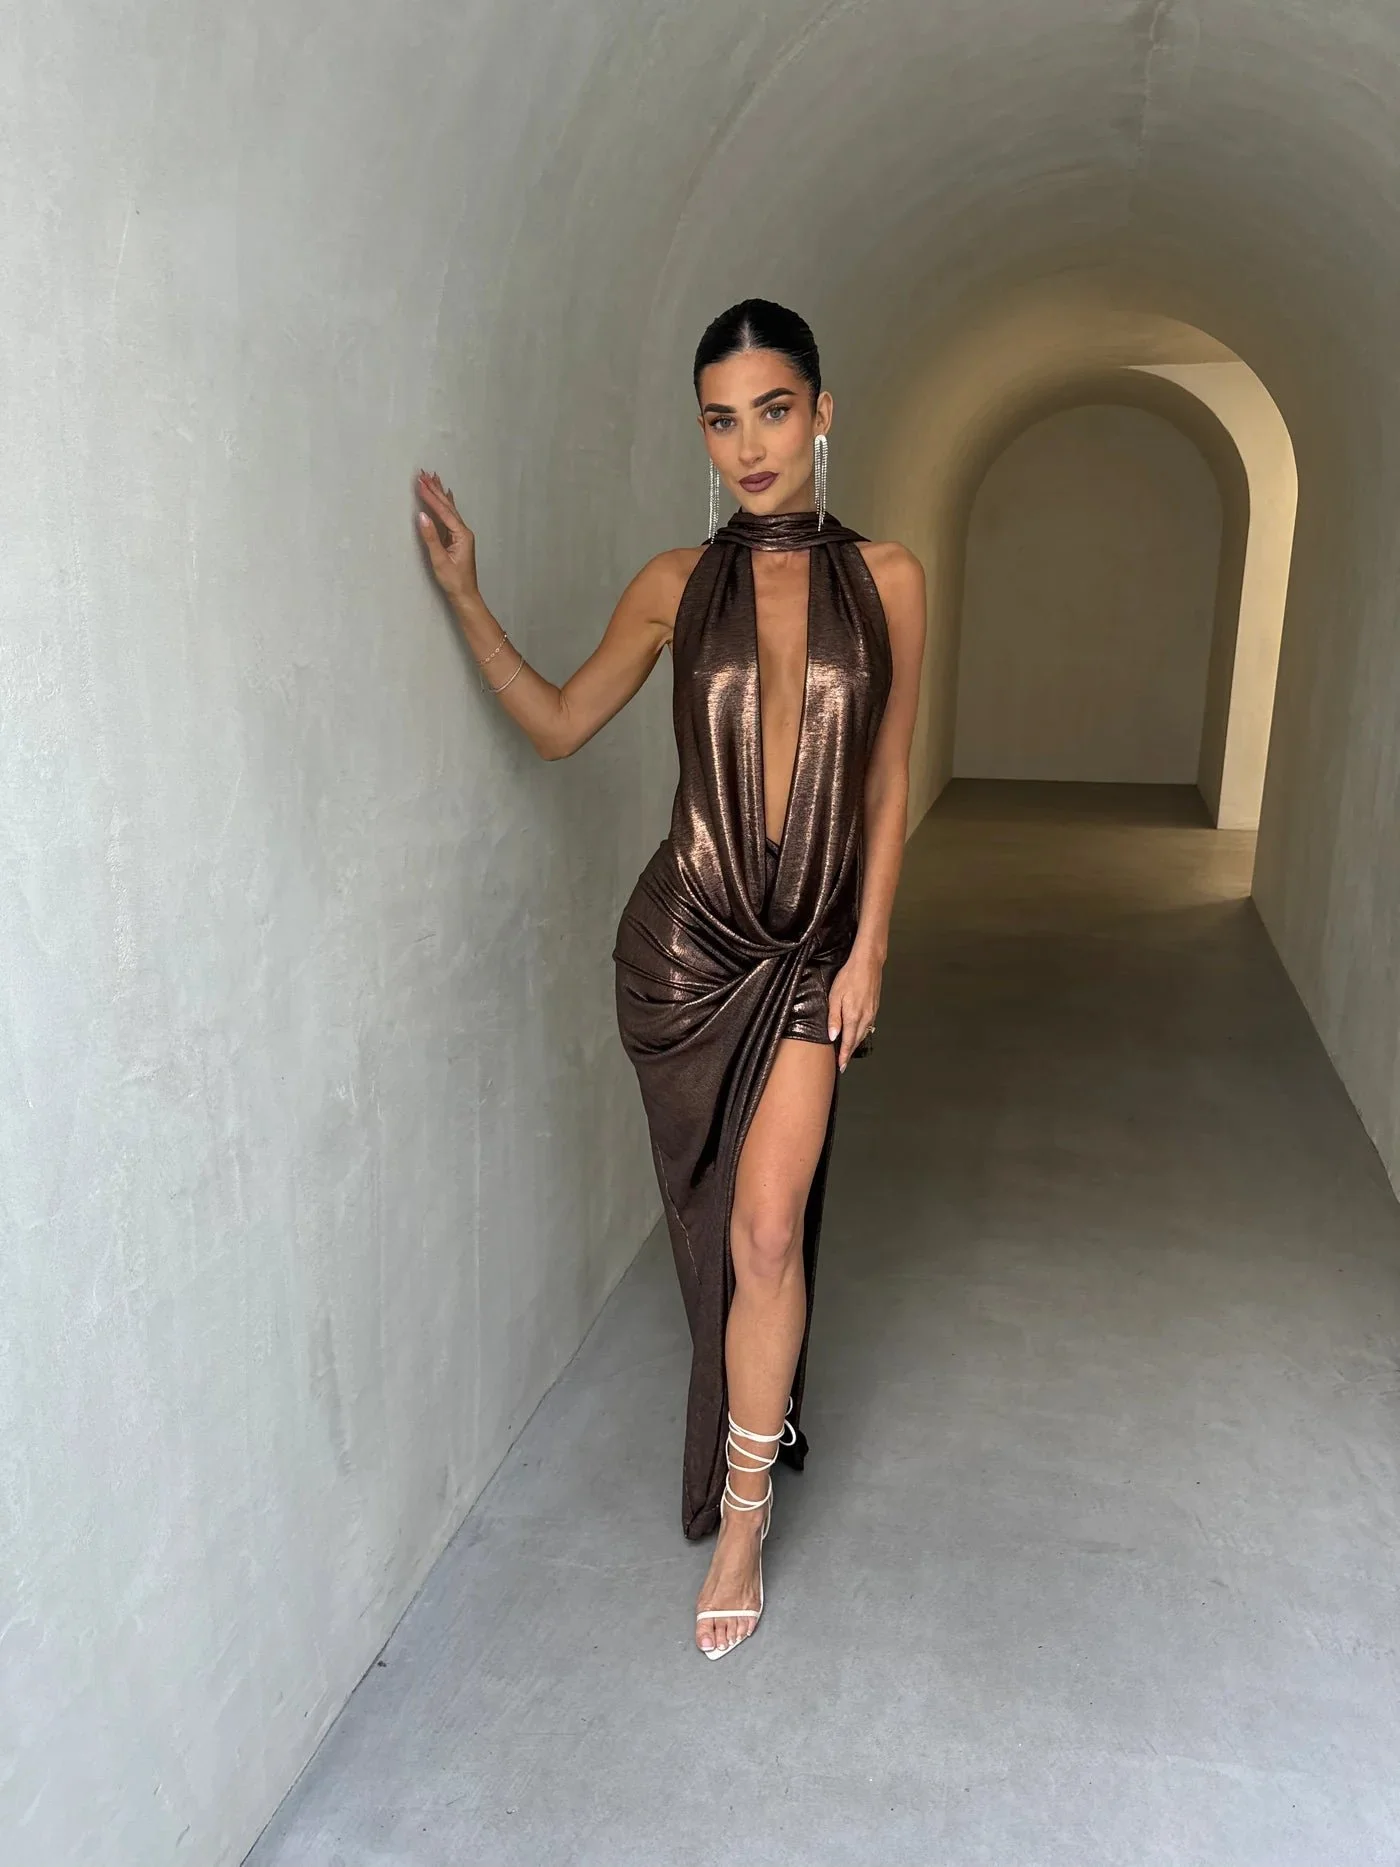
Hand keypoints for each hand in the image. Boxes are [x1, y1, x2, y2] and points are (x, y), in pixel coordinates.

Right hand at [415, 469, 480, 610]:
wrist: (465, 595)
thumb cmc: (454, 581)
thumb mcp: (439, 560)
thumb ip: (431, 537)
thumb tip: (422, 516)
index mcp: (462, 534)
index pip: (443, 511)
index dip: (430, 497)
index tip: (419, 483)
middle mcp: (464, 531)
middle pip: (447, 506)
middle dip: (435, 489)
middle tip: (423, 473)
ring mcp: (461, 535)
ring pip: (449, 509)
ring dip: (439, 493)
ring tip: (432, 478)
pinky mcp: (457, 539)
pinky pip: (450, 516)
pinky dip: (445, 504)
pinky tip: (447, 496)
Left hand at [827, 944, 880, 1072]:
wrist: (868, 964)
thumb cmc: (849, 977)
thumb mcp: (835, 996)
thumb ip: (834, 1018)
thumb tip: (833, 1036)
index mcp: (853, 1017)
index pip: (848, 1042)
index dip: (844, 1055)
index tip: (840, 1066)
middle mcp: (865, 1018)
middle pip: (856, 1041)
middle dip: (849, 1053)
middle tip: (842, 1063)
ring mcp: (872, 1014)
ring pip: (863, 1034)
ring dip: (855, 1044)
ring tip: (848, 1052)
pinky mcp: (875, 1008)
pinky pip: (868, 1026)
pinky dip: (861, 1034)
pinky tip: (857, 1035)